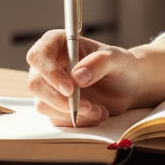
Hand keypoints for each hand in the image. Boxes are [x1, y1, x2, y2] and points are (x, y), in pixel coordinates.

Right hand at [26, 30, 142, 126]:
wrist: (128, 86)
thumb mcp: (116, 59)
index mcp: (58, 43)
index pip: (39, 55)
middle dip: (62, 100)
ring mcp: (49, 87)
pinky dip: (77, 120)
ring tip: (99, 110)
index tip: (69, 88)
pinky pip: (55, 119)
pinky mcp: (54, 106)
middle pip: (35, 84)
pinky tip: (96, 114)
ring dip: (72, 113)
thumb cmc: (120, 65)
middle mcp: (48, 65)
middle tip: (89, 106)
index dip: (49, 72)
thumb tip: (77, 76)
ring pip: (43, 105)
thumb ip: (99, 63)